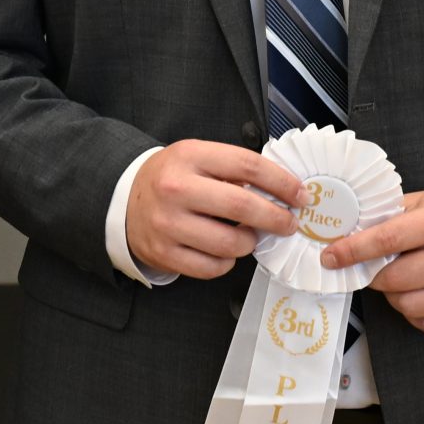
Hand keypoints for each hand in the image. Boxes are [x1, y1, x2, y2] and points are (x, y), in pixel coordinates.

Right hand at [124, 140, 301, 279]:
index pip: (247, 166)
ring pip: (230, 242)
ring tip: (248, 235)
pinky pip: (212, 268)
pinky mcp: (164, 253)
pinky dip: (227, 262)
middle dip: (276, 218)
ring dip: (249, 242)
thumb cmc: (171, 178)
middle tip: (288, 223)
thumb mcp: (197, 157)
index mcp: (189, 156)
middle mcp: (176, 189)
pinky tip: (224, 250)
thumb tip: (282, 189)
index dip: (281, 182)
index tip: (300, 194)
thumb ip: (233, 168)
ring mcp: (168, 223)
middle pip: (242, 206)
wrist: (123, 199)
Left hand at [321, 189, 423, 334]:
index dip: (353, 251)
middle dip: (372, 277)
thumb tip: (344, 233)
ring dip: (393, 297)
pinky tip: (418, 295)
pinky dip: (414, 314)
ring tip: (398, 281)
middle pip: (394, 278)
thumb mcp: (423, 203)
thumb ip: (388, 216)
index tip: (330, 257)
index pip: (387, 240)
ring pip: (409, 305)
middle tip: (369, 269)